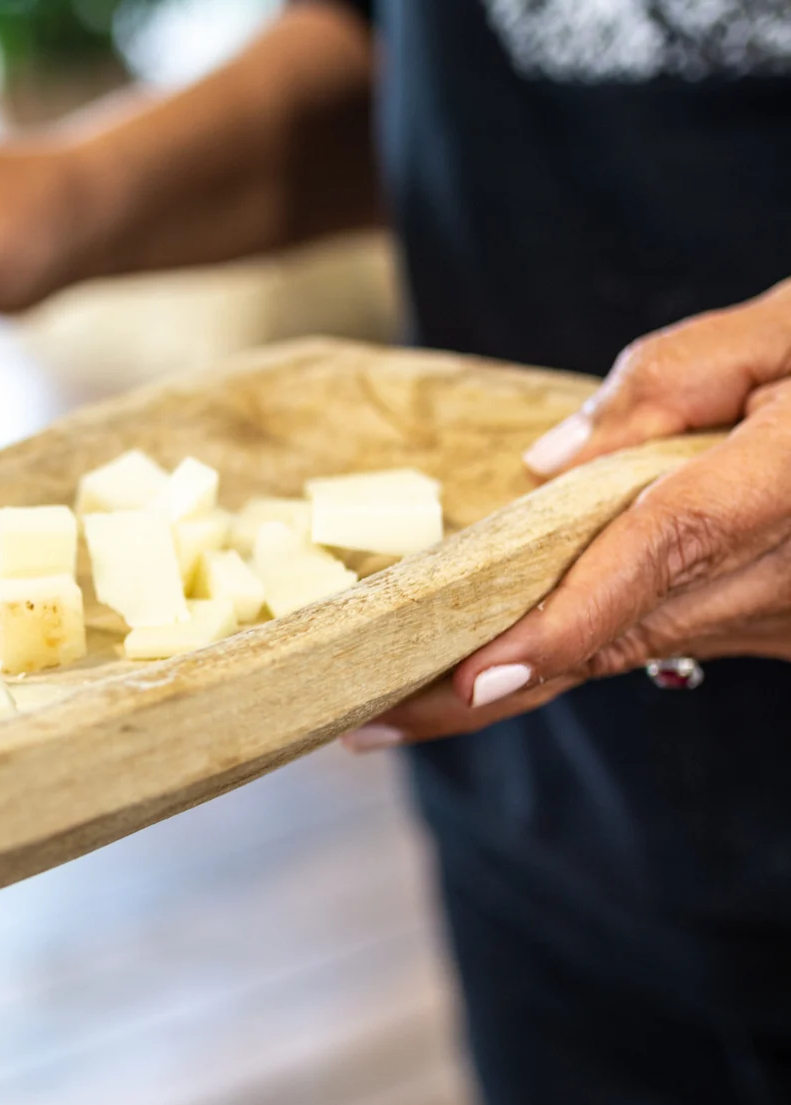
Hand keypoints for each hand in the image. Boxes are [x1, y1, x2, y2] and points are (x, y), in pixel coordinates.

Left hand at [348, 279, 790, 749]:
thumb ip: (679, 375)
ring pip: (624, 650)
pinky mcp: (777, 627)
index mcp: (782, 485)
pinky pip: (655, 639)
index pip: (657, 556)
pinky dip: (569, 650)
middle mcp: (783, 574)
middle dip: (482, 688)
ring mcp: (783, 616)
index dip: (560, 624)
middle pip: (609, 637)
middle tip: (364, 721)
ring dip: (510, 678)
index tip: (472, 678)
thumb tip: (550, 461)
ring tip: (390, 712)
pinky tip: (487, 664)